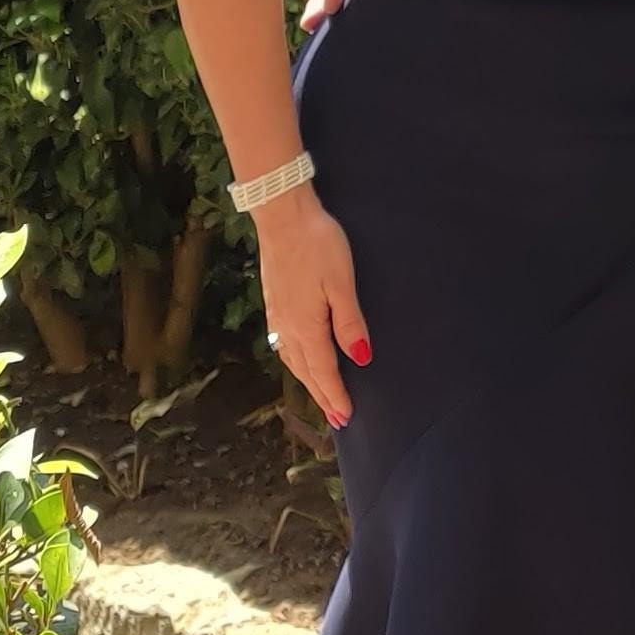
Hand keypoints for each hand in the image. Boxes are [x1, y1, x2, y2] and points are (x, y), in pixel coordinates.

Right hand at [255, 193, 369, 427]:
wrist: (282, 216)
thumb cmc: (317, 245)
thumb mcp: (341, 283)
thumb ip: (349, 322)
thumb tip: (360, 357)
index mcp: (305, 326)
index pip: (324, 370)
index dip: (335, 395)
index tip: (345, 417)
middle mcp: (286, 326)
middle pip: (305, 371)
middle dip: (321, 395)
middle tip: (336, 419)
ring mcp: (277, 315)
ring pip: (292, 359)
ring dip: (307, 380)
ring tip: (320, 395)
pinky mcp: (273, 302)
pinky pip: (284, 344)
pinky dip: (295, 361)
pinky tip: (298, 358)